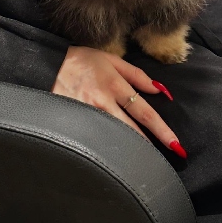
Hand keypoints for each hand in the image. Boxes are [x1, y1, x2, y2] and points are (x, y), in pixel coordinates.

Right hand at [52, 47, 186, 156]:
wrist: (46, 63)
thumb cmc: (80, 60)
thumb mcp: (110, 59)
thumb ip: (136, 75)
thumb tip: (159, 89)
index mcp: (115, 85)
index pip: (144, 112)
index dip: (161, 130)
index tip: (175, 144)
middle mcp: (102, 102)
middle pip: (131, 130)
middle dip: (149, 147)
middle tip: (163, 162)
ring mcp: (86, 113)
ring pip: (112, 137)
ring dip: (128, 150)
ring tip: (141, 163)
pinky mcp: (73, 121)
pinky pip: (93, 138)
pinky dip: (104, 147)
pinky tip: (111, 158)